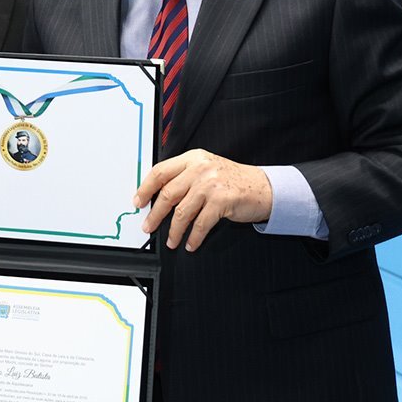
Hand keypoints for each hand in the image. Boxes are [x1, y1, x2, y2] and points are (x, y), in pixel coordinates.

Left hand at [133, 149, 272, 251]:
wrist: (264, 187)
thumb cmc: (232, 180)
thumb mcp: (206, 169)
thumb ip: (184, 177)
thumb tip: (157, 196)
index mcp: (193, 158)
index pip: (160, 171)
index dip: (145, 188)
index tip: (138, 201)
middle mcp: (200, 168)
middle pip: (168, 193)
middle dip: (155, 214)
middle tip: (148, 226)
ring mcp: (211, 184)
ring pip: (182, 212)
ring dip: (174, 231)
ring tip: (171, 240)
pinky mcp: (221, 201)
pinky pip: (200, 224)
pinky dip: (193, 237)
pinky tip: (191, 243)